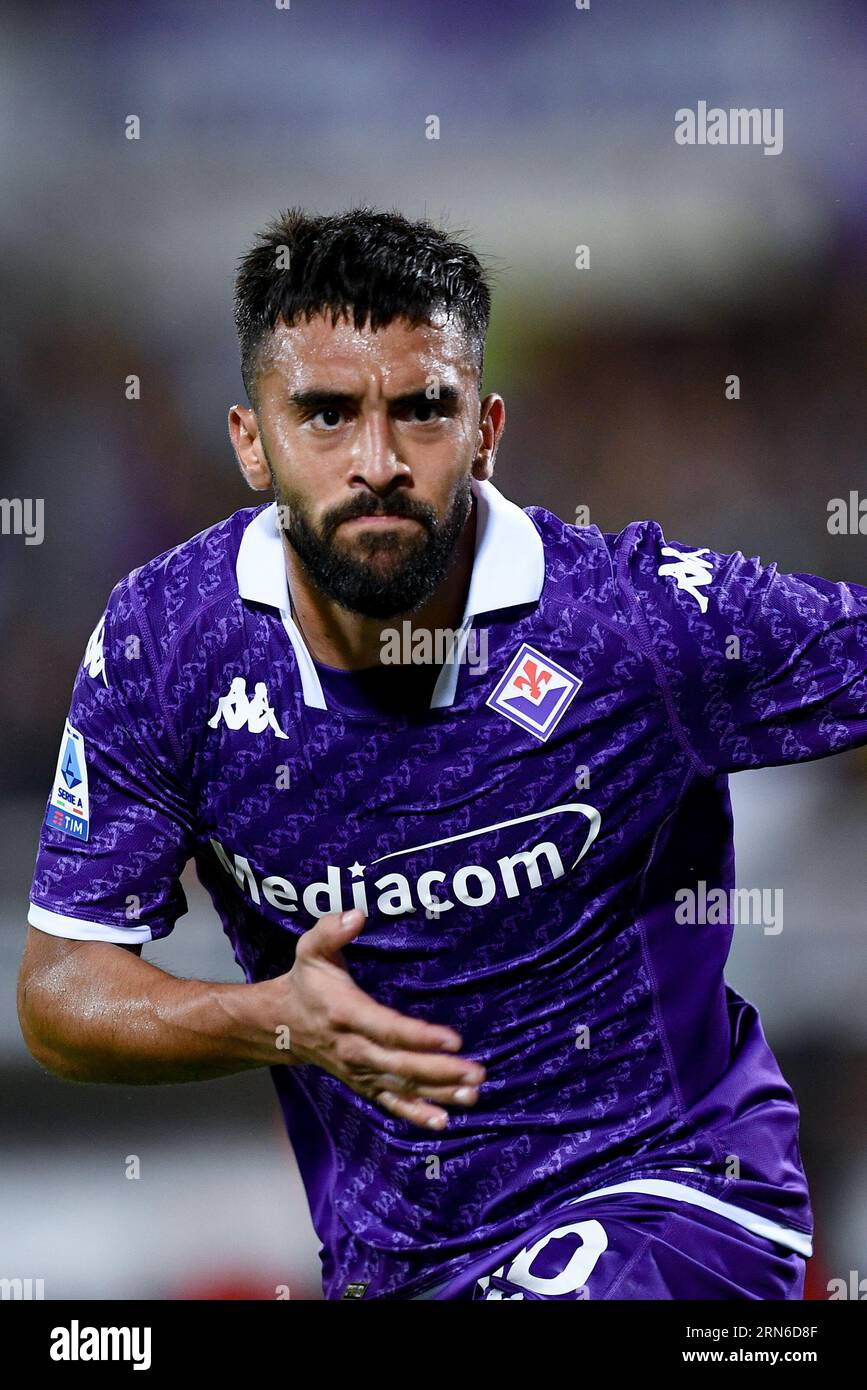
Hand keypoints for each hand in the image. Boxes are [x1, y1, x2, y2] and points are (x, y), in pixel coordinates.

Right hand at [276, 908, 484, 1128]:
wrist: (281, 1026)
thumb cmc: (306, 984)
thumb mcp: (311, 950)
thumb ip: (331, 930)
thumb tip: (357, 915)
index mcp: (347, 1015)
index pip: (389, 1029)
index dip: (421, 1037)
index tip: (454, 1039)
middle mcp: (355, 1049)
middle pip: (403, 1066)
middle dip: (441, 1072)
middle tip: (476, 1072)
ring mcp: (361, 1072)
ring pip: (403, 1088)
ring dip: (439, 1095)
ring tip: (473, 1096)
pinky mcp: (365, 1084)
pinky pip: (392, 1103)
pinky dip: (416, 1115)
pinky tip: (443, 1122)